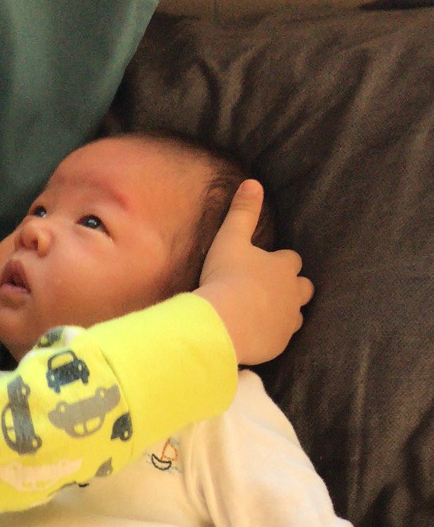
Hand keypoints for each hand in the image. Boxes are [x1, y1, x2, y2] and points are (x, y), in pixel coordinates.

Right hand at [196, 180, 312, 365]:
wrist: (221, 323)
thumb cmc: (225, 278)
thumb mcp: (230, 239)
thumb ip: (243, 212)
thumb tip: (252, 182)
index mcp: (284, 266)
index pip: (292, 260)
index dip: (280, 263)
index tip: (265, 267)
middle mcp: (293, 293)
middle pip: (304, 288)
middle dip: (293, 288)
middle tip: (271, 292)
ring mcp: (288, 321)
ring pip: (297, 316)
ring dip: (285, 313)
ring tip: (266, 315)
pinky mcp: (279, 344)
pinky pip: (282, 339)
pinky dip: (272, 336)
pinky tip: (258, 336)